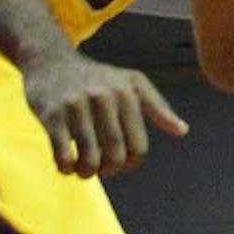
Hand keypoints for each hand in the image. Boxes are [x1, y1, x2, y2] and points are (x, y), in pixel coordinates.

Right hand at [23, 49, 188, 176]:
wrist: (50, 60)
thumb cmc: (97, 77)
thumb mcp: (131, 82)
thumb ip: (158, 107)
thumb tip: (182, 131)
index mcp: (126, 95)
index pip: (138, 147)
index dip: (130, 164)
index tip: (120, 165)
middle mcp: (103, 98)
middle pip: (115, 154)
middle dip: (110, 170)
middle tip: (102, 170)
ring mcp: (75, 106)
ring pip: (89, 158)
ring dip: (87, 172)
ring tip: (84, 170)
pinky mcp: (51, 115)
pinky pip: (62, 154)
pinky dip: (66, 168)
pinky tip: (66, 165)